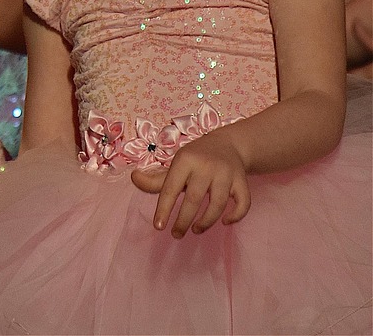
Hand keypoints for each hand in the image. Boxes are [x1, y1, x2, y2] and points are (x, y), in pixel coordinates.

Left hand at [131, 134, 249, 237]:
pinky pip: (243, 202)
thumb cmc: (196, 158)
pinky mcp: (242, 181)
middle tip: (176, 234)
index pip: (171, 188)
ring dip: (206, 221)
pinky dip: (236, 215)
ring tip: (195, 230)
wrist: (228, 144)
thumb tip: (134, 178)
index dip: (163, 209)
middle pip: (194, 199)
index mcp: (185, 160)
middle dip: (183, 220)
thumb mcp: (176, 164)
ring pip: (218, 204)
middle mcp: (206, 166)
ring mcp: (226, 174)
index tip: (159, 226)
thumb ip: (157, 178)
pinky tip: (225, 222)